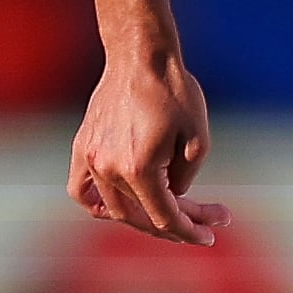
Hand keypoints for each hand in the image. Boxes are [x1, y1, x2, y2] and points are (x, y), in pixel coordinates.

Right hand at [67, 52, 231, 243]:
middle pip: (143, 217)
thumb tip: (172, 197)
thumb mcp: (198, 140)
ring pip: (115, 209)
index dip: (190, 232)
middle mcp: (110, 169)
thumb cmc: (175, 92)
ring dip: (146, 216)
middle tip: (208, 221)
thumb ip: (185, 179)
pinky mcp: (82, 147)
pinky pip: (81, 190)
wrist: (140, 55)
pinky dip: (98, 205)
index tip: (211, 236)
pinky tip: (119, 208)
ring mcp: (91, 159)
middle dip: (178, 224)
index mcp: (140, 170)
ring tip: (174, 212)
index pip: (165, 218)